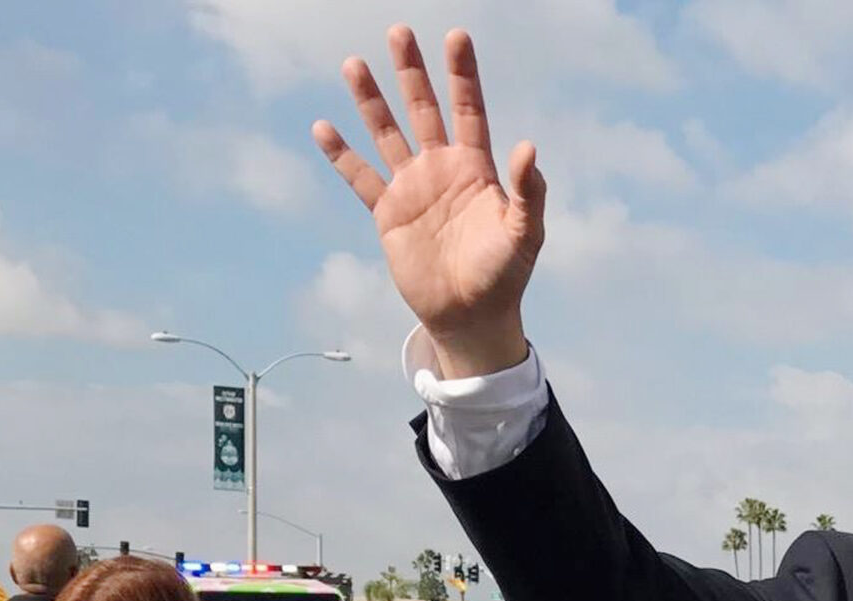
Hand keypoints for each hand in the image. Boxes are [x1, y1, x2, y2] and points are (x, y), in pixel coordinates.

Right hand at [313, 27, 542, 376]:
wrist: (471, 316)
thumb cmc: (504, 276)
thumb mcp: (524, 234)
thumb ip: (528, 192)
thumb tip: (528, 147)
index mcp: (476, 168)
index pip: (469, 110)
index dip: (463, 75)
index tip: (456, 36)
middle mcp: (441, 169)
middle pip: (424, 109)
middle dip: (412, 72)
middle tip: (399, 32)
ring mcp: (412, 189)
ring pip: (387, 134)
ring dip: (371, 101)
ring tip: (353, 63)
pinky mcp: (388, 214)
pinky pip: (360, 178)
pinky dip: (341, 155)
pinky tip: (323, 127)